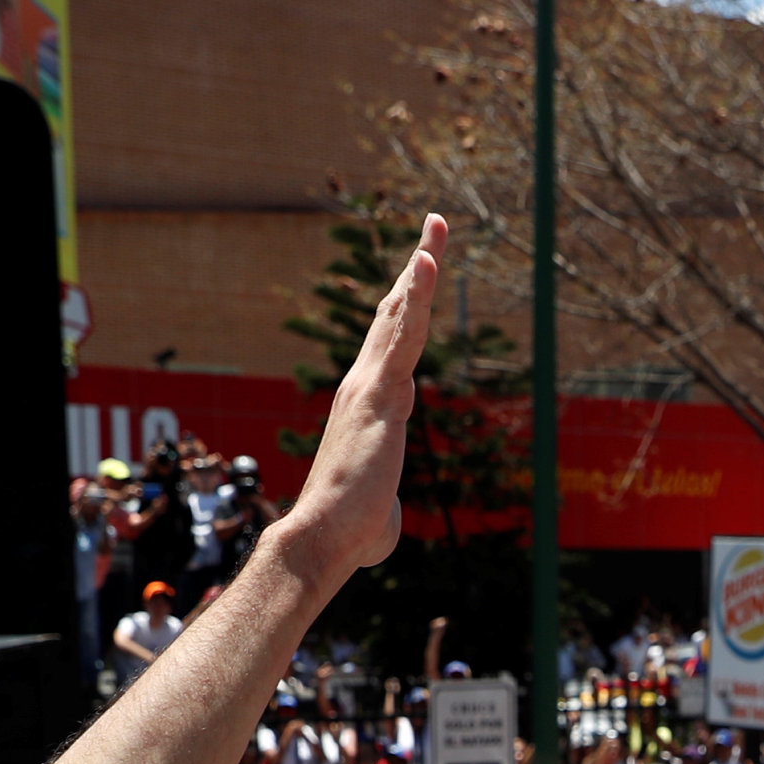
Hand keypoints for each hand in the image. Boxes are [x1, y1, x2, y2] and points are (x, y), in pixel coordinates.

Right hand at [277, 214, 448, 579]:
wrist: (326, 537)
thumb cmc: (350, 533)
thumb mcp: (377, 506)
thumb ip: (382, 497)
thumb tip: (381, 508)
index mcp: (369, 404)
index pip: (393, 346)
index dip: (408, 308)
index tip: (423, 276)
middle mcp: (364, 385)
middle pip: (395, 315)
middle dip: (417, 270)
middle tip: (434, 228)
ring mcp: (371, 386)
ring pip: (400, 315)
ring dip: (422, 269)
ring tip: (437, 226)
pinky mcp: (380, 393)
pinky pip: (404, 335)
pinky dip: (417, 297)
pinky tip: (427, 262)